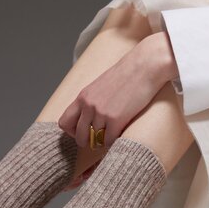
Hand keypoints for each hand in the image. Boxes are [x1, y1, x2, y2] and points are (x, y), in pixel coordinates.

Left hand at [59, 32, 177, 147]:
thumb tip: (88, 119)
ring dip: (102, 141)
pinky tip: (119, 133)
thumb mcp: (99, 86)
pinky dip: (113, 141)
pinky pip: (108, 140)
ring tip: (110, 135)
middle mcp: (88, 105)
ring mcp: (101, 113)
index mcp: (82, 97)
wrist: (145, 65)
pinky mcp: (116, 119)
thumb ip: (91, 101)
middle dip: (86, 141)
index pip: (63, 122)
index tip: (82, 131)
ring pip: (95, 140)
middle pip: (78, 135)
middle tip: (96, 140)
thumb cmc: (126, 75)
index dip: (71, 131)